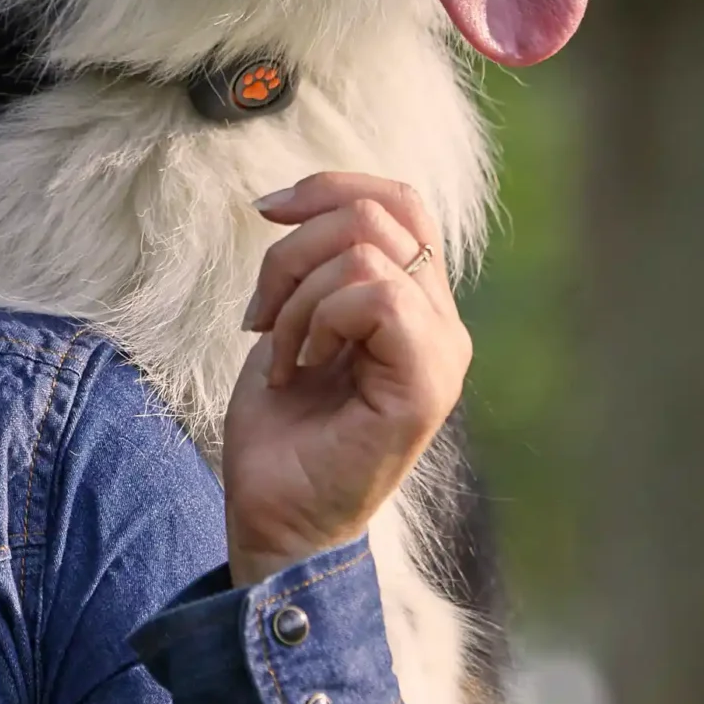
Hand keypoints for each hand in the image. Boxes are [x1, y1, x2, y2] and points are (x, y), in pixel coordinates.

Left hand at [219, 172, 470, 585]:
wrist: (276, 516)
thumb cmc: (283, 430)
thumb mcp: (294, 322)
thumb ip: (319, 265)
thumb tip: (295, 201)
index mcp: (418, 304)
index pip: (399, 201)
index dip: (329, 187)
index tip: (266, 211)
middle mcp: (443, 324)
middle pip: (379, 212)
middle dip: (293, 251)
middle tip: (261, 316)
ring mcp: (442, 353)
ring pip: (367, 251)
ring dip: (295, 297)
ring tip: (281, 353)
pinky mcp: (428, 384)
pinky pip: (376, 297)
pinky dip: (317, 320)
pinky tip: (301, 367)